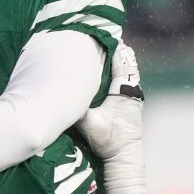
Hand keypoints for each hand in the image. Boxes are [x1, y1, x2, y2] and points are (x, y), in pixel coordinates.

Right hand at [76, 42, 142, 159]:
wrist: (122, 159)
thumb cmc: (110, 142)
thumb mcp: (92, 126)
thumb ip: (79, 112)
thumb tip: (63, 99)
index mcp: (126, 92)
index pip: (122, 62)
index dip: (113, 47)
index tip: (100, 34)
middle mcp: (130, 91)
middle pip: (124, 62)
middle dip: (111, 49)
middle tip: (95, 36)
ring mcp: (129, 96)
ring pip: (122, 70)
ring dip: (111, 59)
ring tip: (95, 46)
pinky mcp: (123, 102)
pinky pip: (118, 80)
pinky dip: (109, 71)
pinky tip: (96, 67)